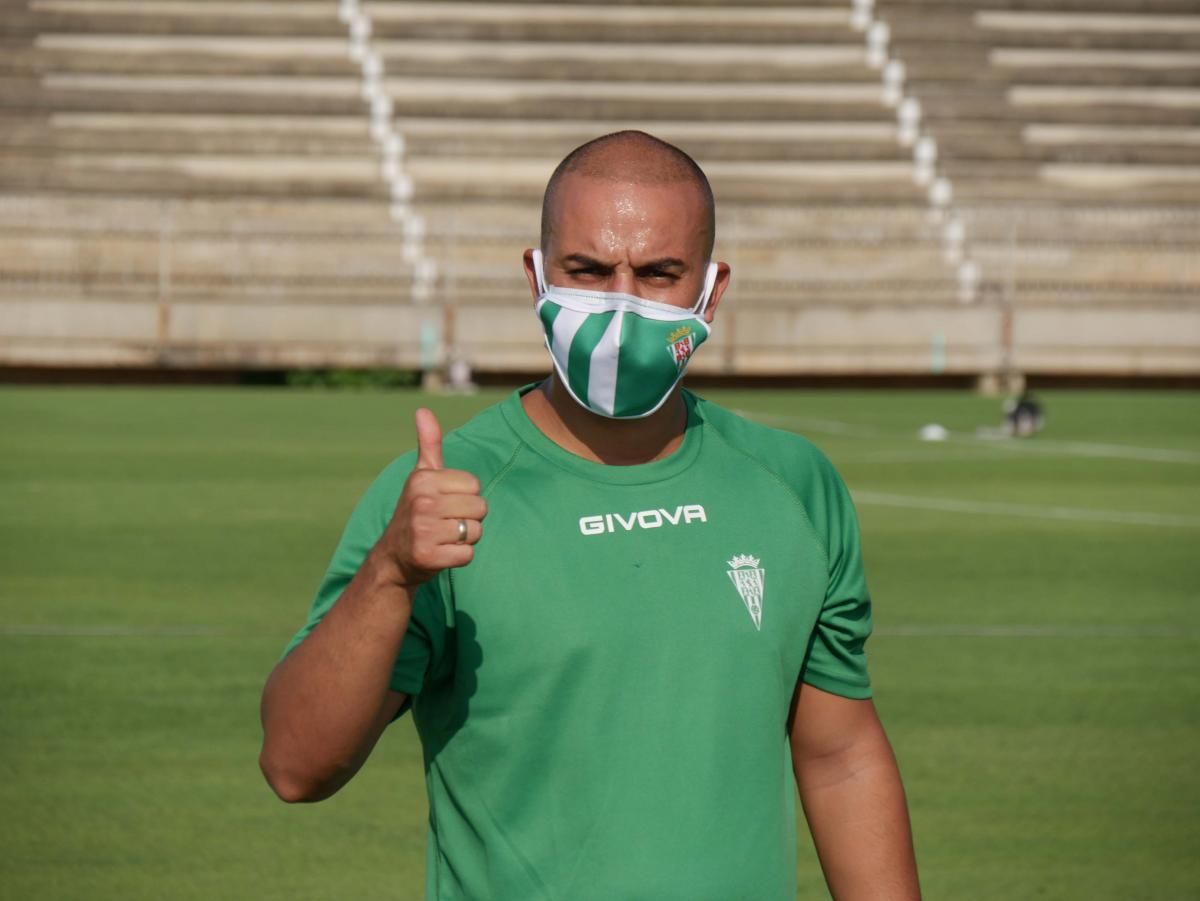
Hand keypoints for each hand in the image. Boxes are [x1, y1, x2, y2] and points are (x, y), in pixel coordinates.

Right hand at [376, 408, 485, 587]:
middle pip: (480, 508)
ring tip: (443, 537)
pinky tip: (441, 553)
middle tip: (445, 523)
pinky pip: (467, 555)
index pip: (475, 484)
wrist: (393, 557)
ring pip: (475, 531)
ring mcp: (423, 530)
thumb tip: (423, 410)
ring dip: (465, 539)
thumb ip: (429, 444)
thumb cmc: (415, 512)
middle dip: (469, 518)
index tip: (445, 504)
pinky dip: (459, 557)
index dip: (466, 497)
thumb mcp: (421, 476)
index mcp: (423, 479)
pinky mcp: (428, 556)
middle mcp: (421, 502)